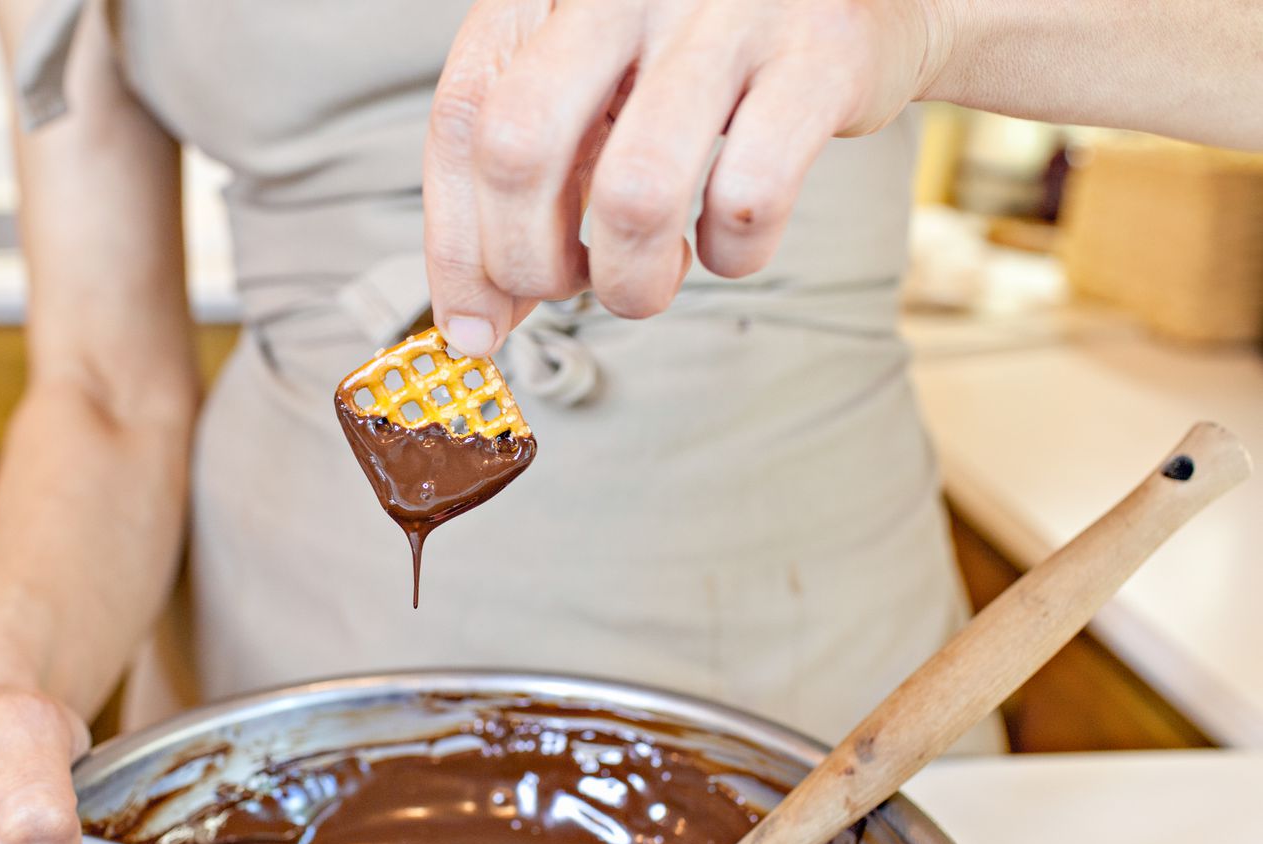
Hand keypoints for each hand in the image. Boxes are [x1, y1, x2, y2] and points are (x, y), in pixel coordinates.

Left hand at [423, 0, 952, 350]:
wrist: (869, 0)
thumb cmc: (704, 65)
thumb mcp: (600, 95)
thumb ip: (535, 188)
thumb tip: (475, 322)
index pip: (461, 118)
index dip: (453, 245)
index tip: (468, 331)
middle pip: (519, 146)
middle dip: (527, 261)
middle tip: (567, 291)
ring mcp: (726, 14)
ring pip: (635, 192)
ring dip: (630, 283)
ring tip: (649, 282)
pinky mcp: (820, 56)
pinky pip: (747, 197)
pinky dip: (730, 257)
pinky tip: (728, 245)